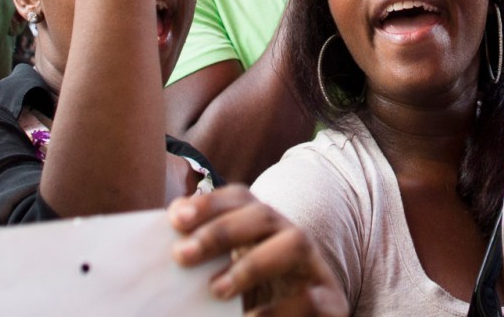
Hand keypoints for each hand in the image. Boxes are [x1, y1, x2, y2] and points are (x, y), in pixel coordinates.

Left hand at [170, 186, 346, 315]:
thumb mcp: (232, 279)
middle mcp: (293, 238)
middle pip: (264, 215)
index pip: (241, 198)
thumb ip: (207, 265)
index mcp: (266, 228)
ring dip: (252, 264)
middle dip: (221, 230)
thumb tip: (170, 257)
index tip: (175, 219)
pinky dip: (277, 310)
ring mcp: (316, 268)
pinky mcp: (332, 303)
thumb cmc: (259, 303)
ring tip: (217, 290)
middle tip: (182, 255)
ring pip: (296, 243)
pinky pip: (310, 299)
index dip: (209, 203)